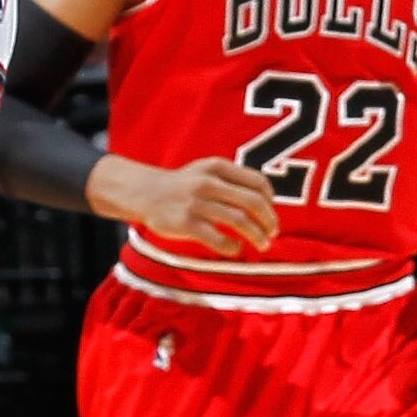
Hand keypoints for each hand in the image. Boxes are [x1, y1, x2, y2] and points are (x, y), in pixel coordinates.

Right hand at [95, 153, 278, 254]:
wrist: (144, 192)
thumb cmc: (184, 185)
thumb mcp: (207, 171)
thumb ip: (234, 181)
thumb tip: (268, 203)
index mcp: (217, 167)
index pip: (257, 182)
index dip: (269, 200)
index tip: (269, 212)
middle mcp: (208, 182)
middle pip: (252, 202)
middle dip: (268, 220)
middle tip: (272, 233)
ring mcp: (196, 203)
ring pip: (239, 221)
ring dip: (257, 236)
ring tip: (263, 245)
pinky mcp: (185, 223)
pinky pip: (218, 239)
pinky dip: (233, 247)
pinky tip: (235, 248)